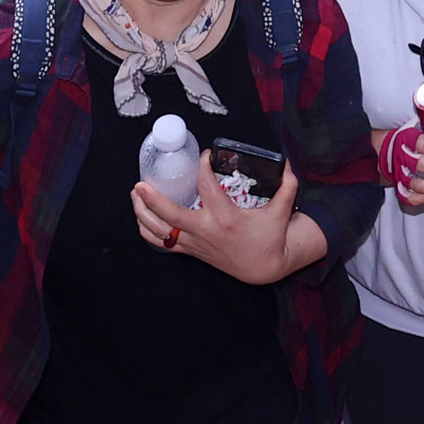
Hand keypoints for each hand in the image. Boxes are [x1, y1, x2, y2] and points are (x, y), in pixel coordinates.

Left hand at [135, 156, 317, 284]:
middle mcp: (207, 231)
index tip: (204, 155)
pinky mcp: (191, 251)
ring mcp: (196, 244)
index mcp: (226, 218)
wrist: (264, 268)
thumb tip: (288, 164)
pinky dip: (149, 232)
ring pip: (161, 232)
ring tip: (135, 196)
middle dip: (152, 200)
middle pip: (172, 216)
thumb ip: (287, 186)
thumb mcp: (282, 212)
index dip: (204, 167)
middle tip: (140, 184)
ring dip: (143, 215)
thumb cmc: (270, 237)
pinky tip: (142, 217)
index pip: (208, 187)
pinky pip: (162, 244)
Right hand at [376, 125, 423, 210]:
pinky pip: (408, 196)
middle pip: (422, 165)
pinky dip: (421, 199)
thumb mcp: (421, 122)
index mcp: (408, 138)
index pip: (421, 143)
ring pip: (417, 184)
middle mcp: (403, 157)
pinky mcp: (399, 185)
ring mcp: (400, 173)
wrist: (385, 148)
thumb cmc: (409, 136)